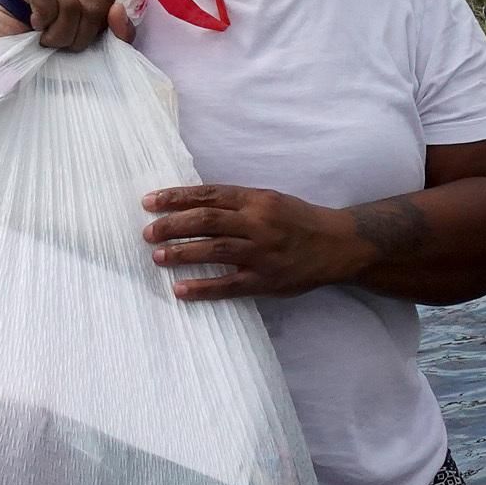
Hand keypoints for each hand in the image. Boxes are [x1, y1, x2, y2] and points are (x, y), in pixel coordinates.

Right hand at [0, 0, 133, 50]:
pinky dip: (42, 17)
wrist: (11, 70)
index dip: (102, 24)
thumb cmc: (52, 62)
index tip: (84, 43)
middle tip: (60, 46)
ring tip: (44, 41)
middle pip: (92, 6)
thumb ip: (120, 35)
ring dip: (57, 34)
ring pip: (70, 5)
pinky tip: (33, 26)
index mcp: (88, 2)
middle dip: (78, 37)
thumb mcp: (94, 54)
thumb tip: (118, 9)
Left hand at [141, 184, 375, 301]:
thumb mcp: (270, 200)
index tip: (150, 202)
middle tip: (148, 232)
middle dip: (172, 225)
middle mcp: (257, 223)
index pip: (209, 195)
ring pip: (214, 250)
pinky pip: (229, 285)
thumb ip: (237, 203)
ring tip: (157, 256)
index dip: (176, 197)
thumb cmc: (298, 220)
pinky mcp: (266, 280)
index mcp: (256, 200)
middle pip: (207, 221)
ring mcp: (262, 253)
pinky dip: (203, 288)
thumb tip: (194, 205)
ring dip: (182, 253)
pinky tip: (180, 289)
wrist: (337, 245)